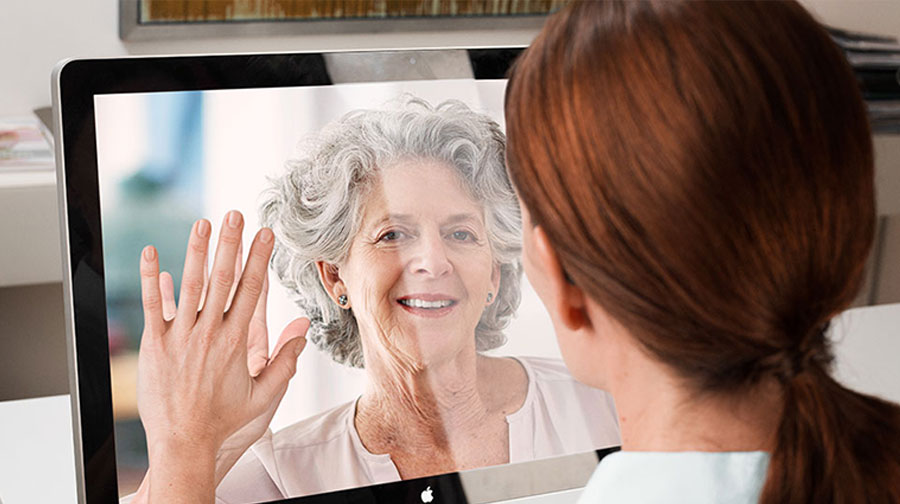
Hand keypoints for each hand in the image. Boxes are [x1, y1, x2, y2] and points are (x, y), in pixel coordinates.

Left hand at [136, 211, 306, 502]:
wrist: (184, 442)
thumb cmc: (225, 421)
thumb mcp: (265, 395)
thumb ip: (286, 361)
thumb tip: (303, 329)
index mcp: (237, 341)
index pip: (251, 289)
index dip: (259, 258)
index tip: (265, 234)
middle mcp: (210, 332)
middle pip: (222, 278)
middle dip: (230, 243)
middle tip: (234, 214)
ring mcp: (181, 336)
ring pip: (190, 284)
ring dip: (196, 250)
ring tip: (202, 222)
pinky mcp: (156, 344)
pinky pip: (152, 305)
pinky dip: (150, 278)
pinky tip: (150, 253)